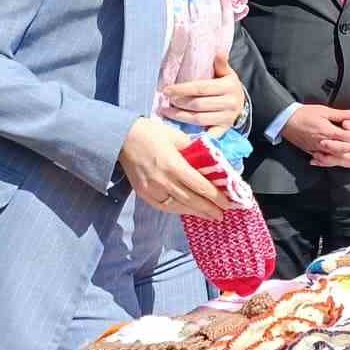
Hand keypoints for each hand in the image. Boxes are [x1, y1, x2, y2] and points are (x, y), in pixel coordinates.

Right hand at [117, 118, 231, 219]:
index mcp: (173, 165)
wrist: (121, 138)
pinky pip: (164, 206)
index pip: (200, 186)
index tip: (228, 203)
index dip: (216, 197)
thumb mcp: (178, 136)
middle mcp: (162, 180)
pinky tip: (188, 211)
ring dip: (196, 212)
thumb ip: (195, 151)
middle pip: (191, 200)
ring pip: (178, 206)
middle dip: (209, 209)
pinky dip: (178, 210)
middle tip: (222, 215)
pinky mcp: (143, 194)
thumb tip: (213, 162)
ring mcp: (151, 189)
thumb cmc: (152, 133)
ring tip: (209, 216)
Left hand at [160, 54, 245, 130]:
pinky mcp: (224, 129)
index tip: (166, 90)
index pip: (201, 88)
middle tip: (166, 100)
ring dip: (180, 116)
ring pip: (199, 119)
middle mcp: (230, 103)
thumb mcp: (226, 73)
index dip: (182, 89)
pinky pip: (207, 133)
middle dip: (179, 103)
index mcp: (229, 86)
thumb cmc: (228, 86)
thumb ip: (221, 63)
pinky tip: (181, 131)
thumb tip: (219, 51)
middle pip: (198, 105)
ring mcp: (228, 118)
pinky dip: (195, 134)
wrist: (241, 103)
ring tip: (167, 111)